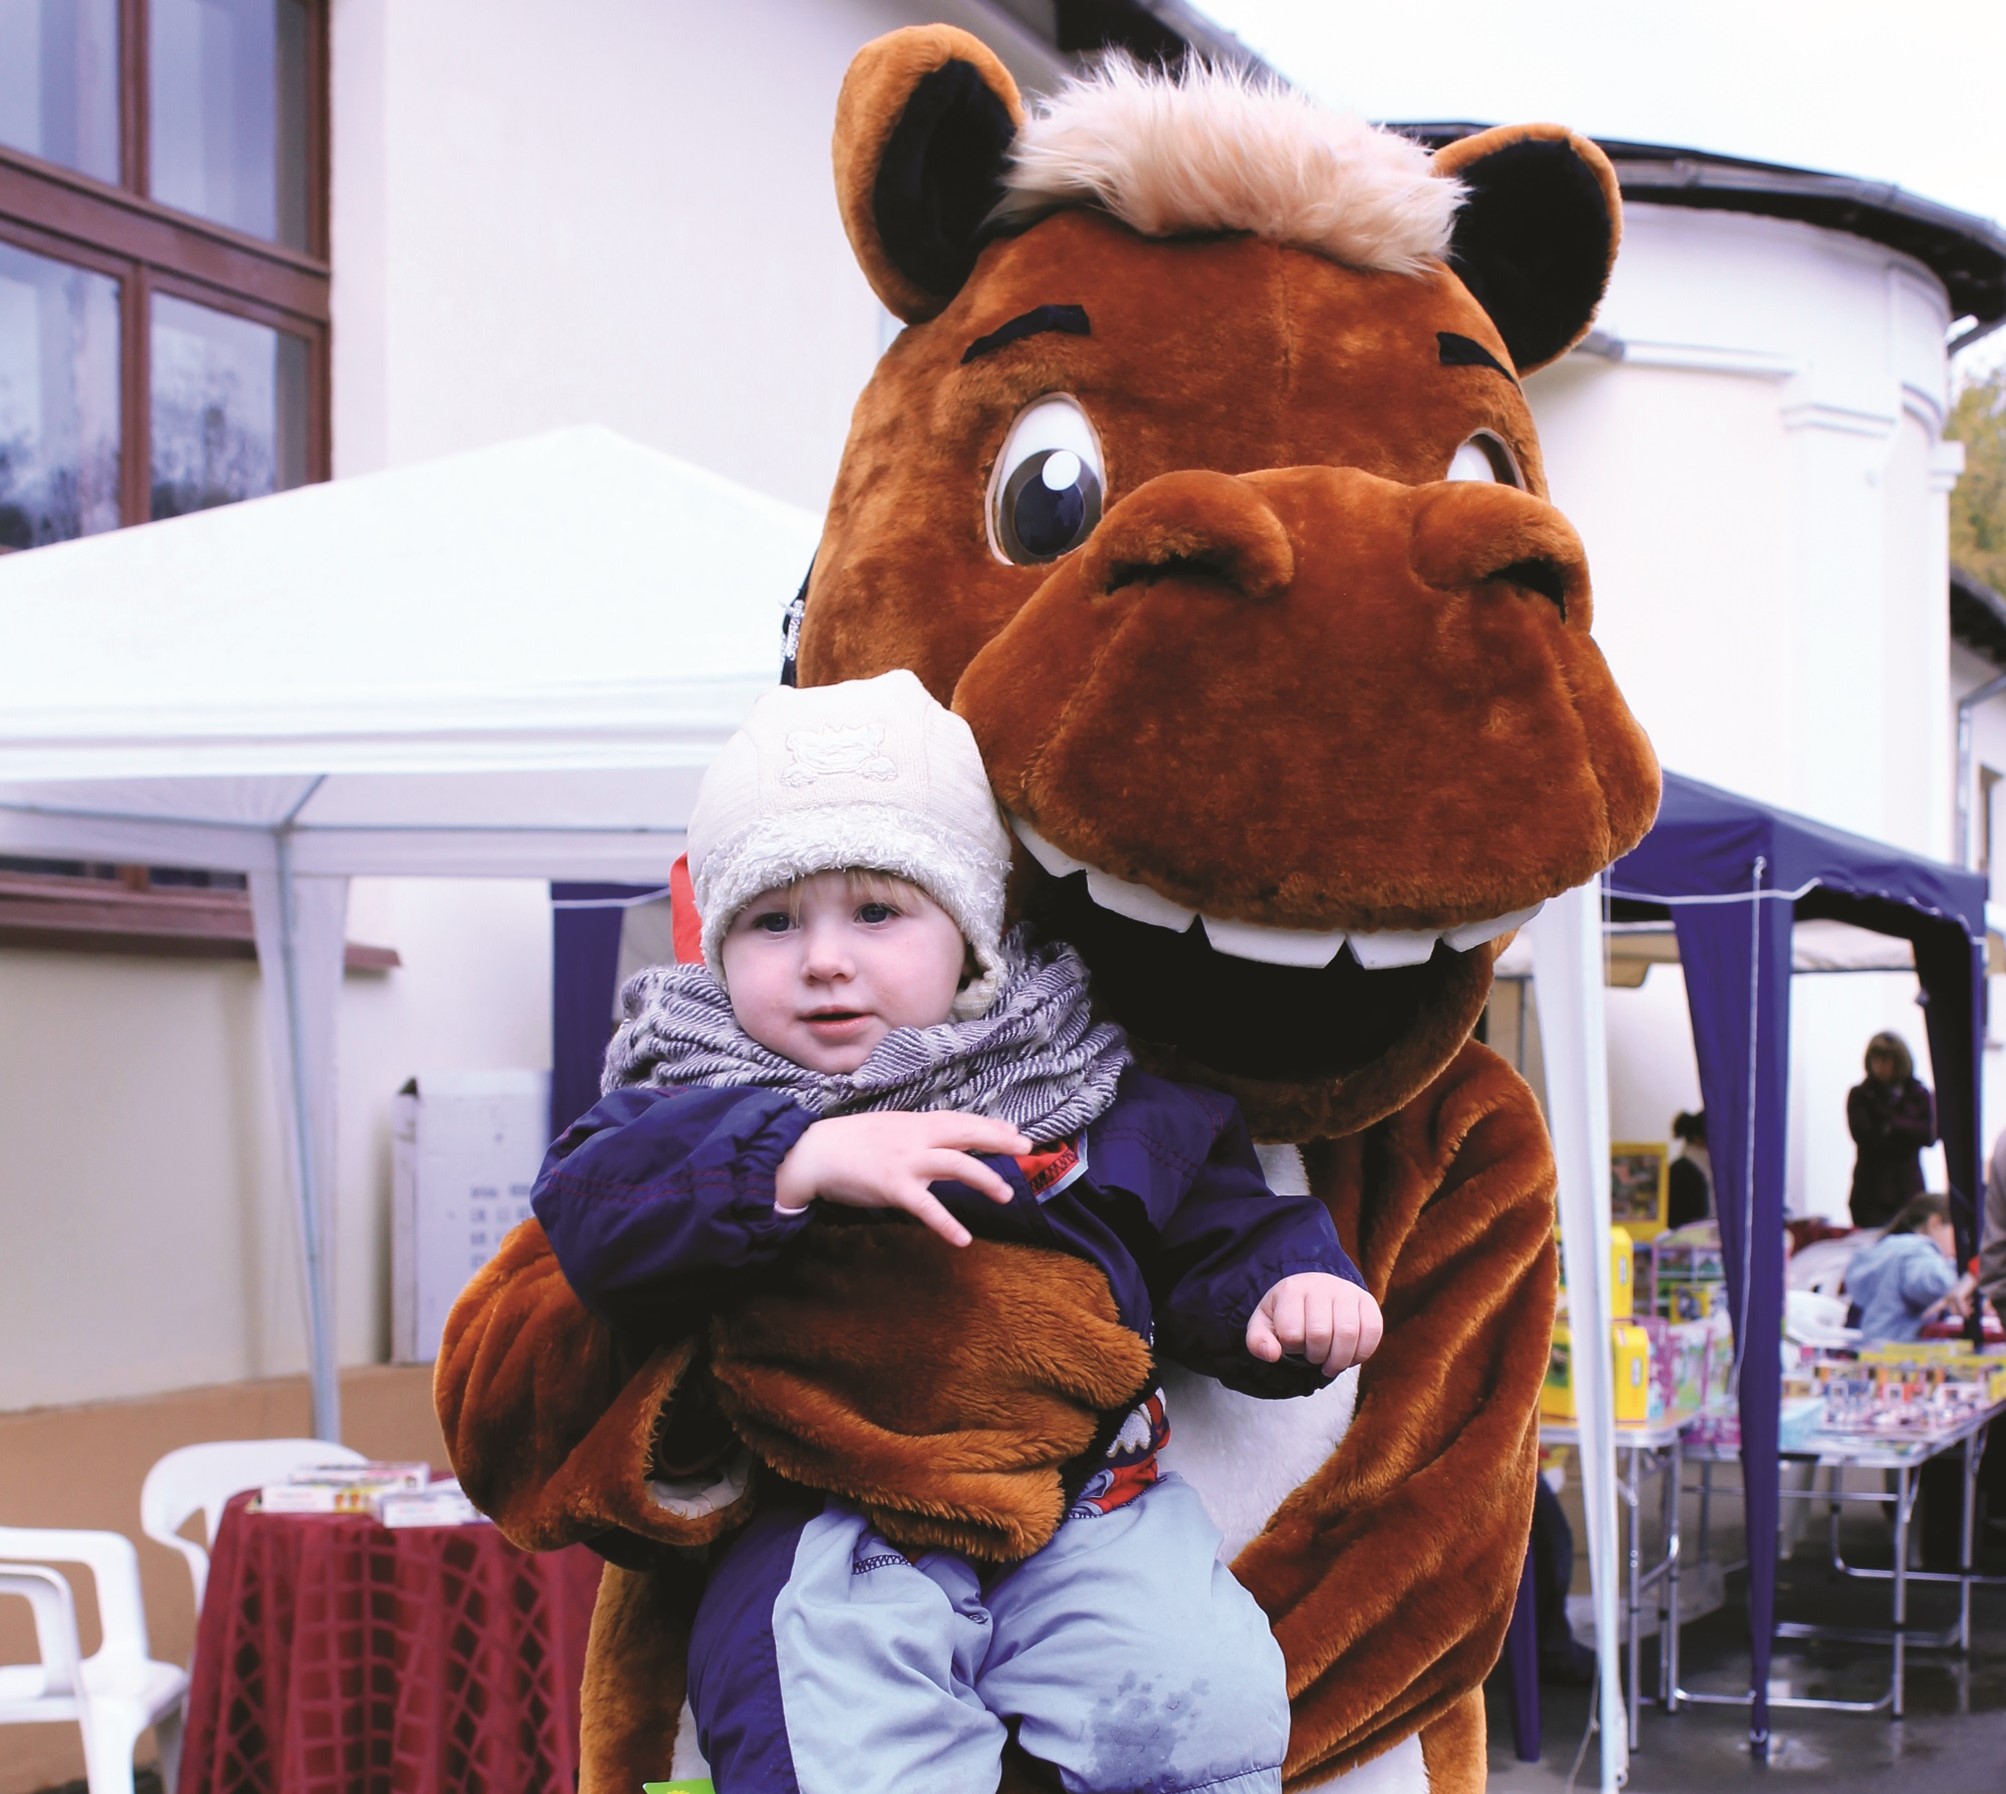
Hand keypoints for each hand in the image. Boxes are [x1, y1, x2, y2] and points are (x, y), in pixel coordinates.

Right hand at [774, 1110, 1030, 1246]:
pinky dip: (946, 1223)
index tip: (1015, 1132)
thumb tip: (946, 1140)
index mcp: (915, 1123)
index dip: (990, 1126)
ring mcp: (906, 1160)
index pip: (960, 1120)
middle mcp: (915, 1137)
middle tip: (1026, 1147)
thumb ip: (918, 1134)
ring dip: (984, 1179)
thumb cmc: (850, 1143)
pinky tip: (962, 1239)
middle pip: (966, 1133)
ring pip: (955, 1164)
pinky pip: (926, 1206)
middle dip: (998, 1140)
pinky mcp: (892, 1186)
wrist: (813, 1152)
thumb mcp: (889, 1128)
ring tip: (1006, 1194)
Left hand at [1246, 1272, 1383, 1376]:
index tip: (1292, 1343)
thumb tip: (1272, 1354)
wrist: (1312, 1290)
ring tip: (1330, 1362)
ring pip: (1348, 1334)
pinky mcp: (1367, 1301)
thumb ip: (1258, 1341)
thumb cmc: (1287, 1312)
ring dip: (1339, 1359)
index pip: (1291, 1332)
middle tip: (1313, 1356)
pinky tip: (1350, 1357)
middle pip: (1321, 1334)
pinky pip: (1373, 1331)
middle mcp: (1321, 1286)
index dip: (1291, 1347)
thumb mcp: (1264, 1324)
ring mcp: (1347, 1291)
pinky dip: (1362, 1353)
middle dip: (1315, 1356)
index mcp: (1291, 1290)